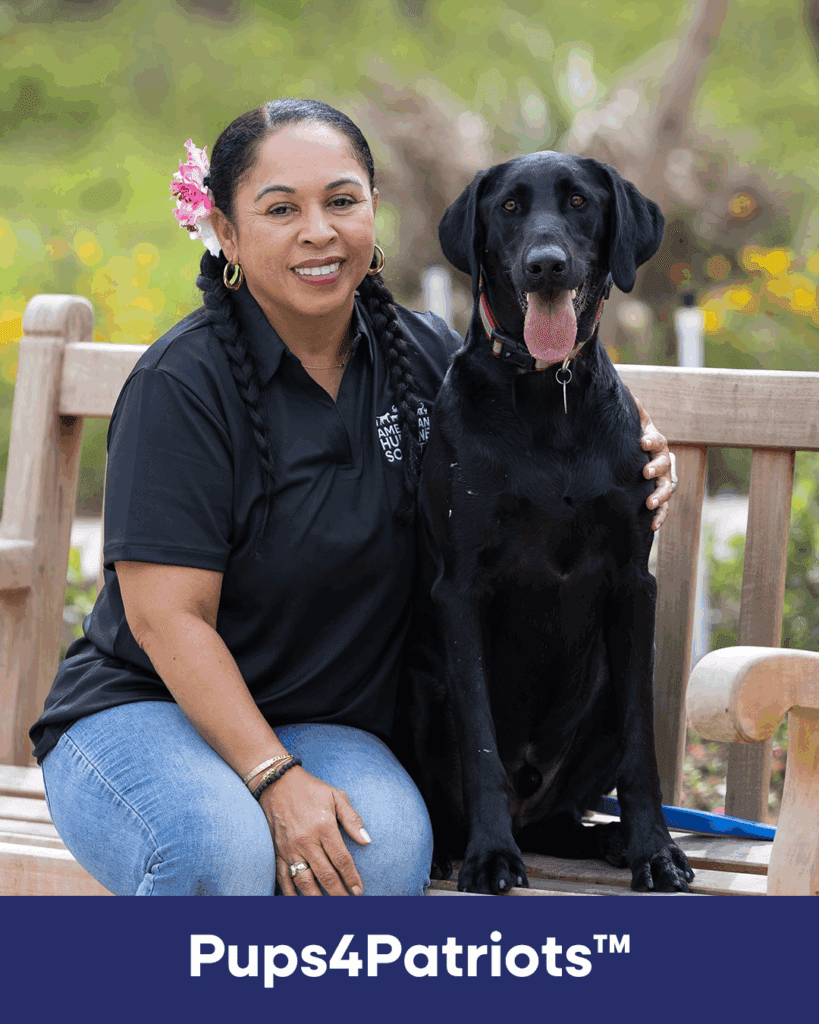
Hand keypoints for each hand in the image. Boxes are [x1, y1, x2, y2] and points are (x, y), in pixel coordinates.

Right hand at [260, 765, 370, 895]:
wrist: (277, 781)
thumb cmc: (311, 788)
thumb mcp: (336, 796)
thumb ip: (352, 819)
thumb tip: (367, 841)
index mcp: (324, 827)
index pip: (341, 859)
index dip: (351, 878)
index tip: (359, 891)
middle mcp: (306, 841)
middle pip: (325, 874)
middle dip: (338, 893)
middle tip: (348, 904)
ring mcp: (290, 848)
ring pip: (304, 881)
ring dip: (317, 899)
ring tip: (328, 909)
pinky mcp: (277, 851)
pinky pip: (283, 877)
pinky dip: (290, 893)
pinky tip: (299, 904)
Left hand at [630, 392, 675, 531]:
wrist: (644, 457)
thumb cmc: (636, 440)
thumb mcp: (634, 423)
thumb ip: (633, 409)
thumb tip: (625, 387)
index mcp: (657, 444)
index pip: (657, 440)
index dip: (651, 441)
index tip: (642, 441)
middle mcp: (664, 462)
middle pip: (665, 465)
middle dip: (656, 468)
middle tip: (645, 473)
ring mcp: (664, 481)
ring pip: (667, 489)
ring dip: (660, 497)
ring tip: (649, 504)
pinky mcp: (660, 497)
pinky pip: (664, 508)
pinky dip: (660, 517)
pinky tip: (652, 526)